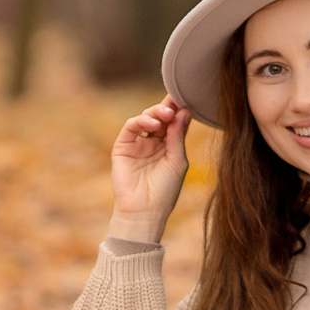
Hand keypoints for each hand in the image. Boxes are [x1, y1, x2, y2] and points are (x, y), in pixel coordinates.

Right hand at [109, 95, 190, 243]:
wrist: (144, 210)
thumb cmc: (165, 190)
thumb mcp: (177, 161)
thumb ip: (178, 136)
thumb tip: (184, 111)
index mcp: (168, 146)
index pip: (173, 122)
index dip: (179, 109)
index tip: (186, 98)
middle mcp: (153, 142)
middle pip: (160, 117)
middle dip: (168, 108)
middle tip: (175, 106)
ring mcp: (137, 143)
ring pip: (145, 118)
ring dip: (156, 112)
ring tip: (166, 114)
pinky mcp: (122, 146)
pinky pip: (131, 127)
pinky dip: (141, 120)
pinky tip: (153, 123)